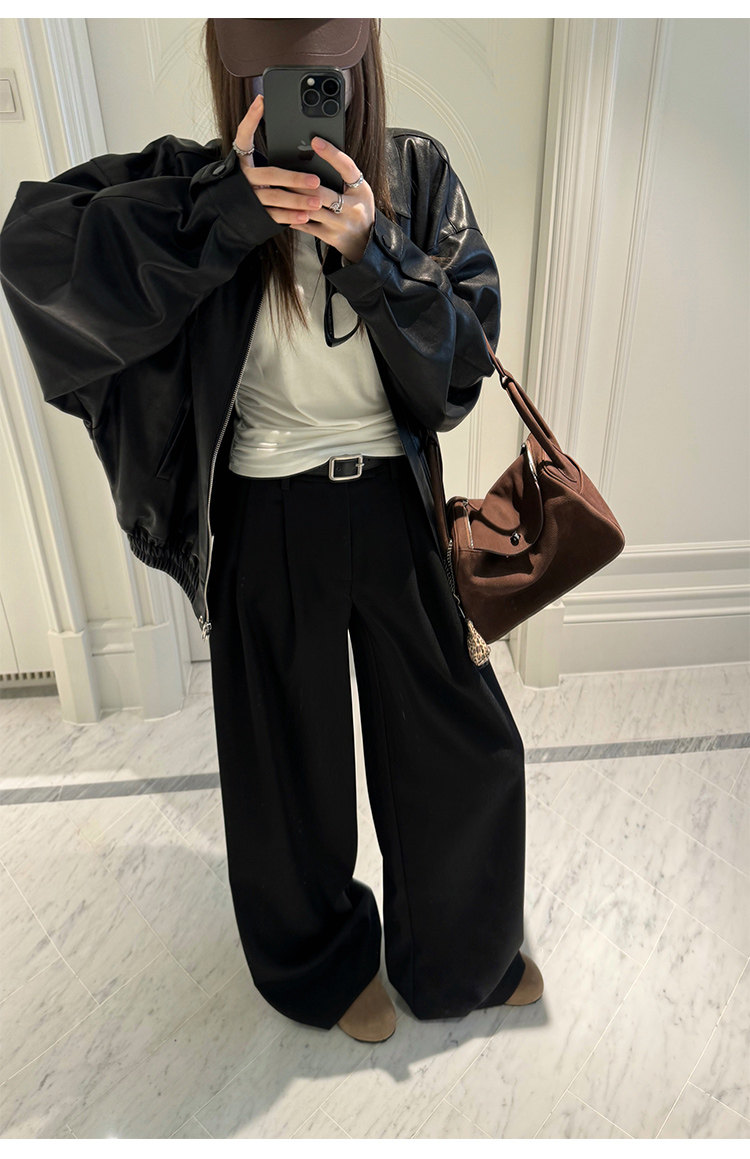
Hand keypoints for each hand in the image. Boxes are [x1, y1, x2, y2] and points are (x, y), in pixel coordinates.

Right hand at [233, 95, 323, 225]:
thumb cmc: (249, 182)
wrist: (226, 212)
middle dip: (294, 178)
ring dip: (298, 200)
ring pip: (275, 198)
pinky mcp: (256, 216)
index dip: (251, 119)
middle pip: (270, 175)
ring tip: (317, 201)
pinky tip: (305, 216)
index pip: (243, 136)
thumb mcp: (252, 164)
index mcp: (242, 161)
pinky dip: (290, 217)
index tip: (262, 101)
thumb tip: (283, 123)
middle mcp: (244, 179)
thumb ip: (265, 150)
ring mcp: (250, 198)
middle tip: (316, 180)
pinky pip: (274, 216)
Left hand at [288, 136, 374, 263]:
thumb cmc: (357, 208)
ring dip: (293, 200)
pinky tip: (281, 210)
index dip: (331, 154)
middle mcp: (354, 208)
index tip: (315, 141)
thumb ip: (343, 176)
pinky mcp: (331, 237)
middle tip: (283, 172)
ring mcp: (341, 225)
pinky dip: (293, 217)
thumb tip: (317, 155)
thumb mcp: (359, 190)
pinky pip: (308, 226)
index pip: (347, 168)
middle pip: (323, 193)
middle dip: (301, 183)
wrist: (365, 241)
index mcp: (361, 190)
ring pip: (312, 210)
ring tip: (279, 190)